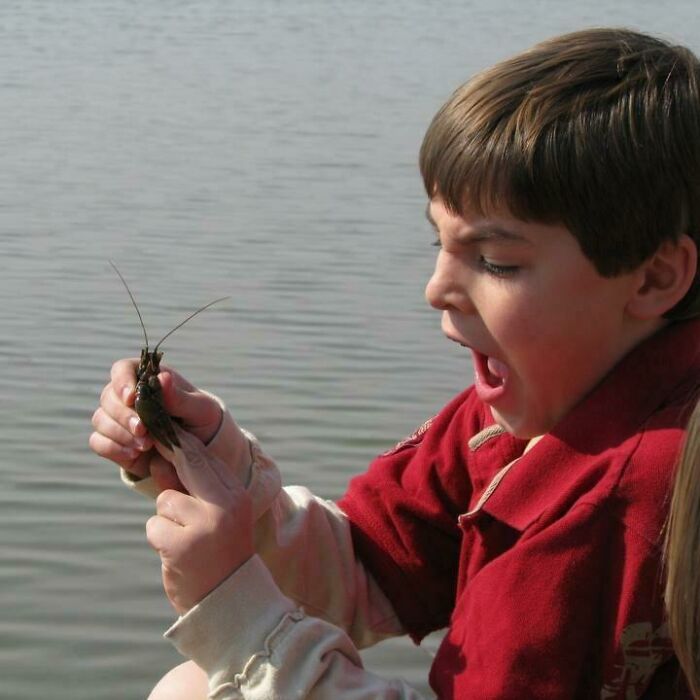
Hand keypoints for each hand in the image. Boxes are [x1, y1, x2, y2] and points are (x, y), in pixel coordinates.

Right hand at [89, 358, 247, 492]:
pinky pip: (98, 442)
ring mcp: (118, 419)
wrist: (200, 450)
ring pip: (100, 419)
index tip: (131, 397)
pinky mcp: (115, 442)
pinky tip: (134, 454)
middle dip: (123, 415)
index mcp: (148, 378)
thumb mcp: (200, 408)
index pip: (123, 369)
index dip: (122, 381)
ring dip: (119, 433)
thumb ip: (180, 397)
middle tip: (143, 429)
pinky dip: (113, 448)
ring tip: (146, 445)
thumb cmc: (201, 420)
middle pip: (108, 397)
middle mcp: (128, 396)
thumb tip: (162, 378)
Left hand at [146, 428, 253, 613]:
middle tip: (155, 456)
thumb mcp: (213, 516)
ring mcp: (204, 525)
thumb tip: (158, 460)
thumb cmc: (220, 553)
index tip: (162, 435)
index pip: (205, 458)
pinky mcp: (182, 545)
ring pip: (165, 500)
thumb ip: (188, 488)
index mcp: (236, 495)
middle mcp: (224, 505)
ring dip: (166, 519)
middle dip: (168, 460)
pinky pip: (155, 526)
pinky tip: (176, 553)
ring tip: (184, 540)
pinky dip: (160, 539)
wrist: (230, 600)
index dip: (180, 444)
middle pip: (186, 466)